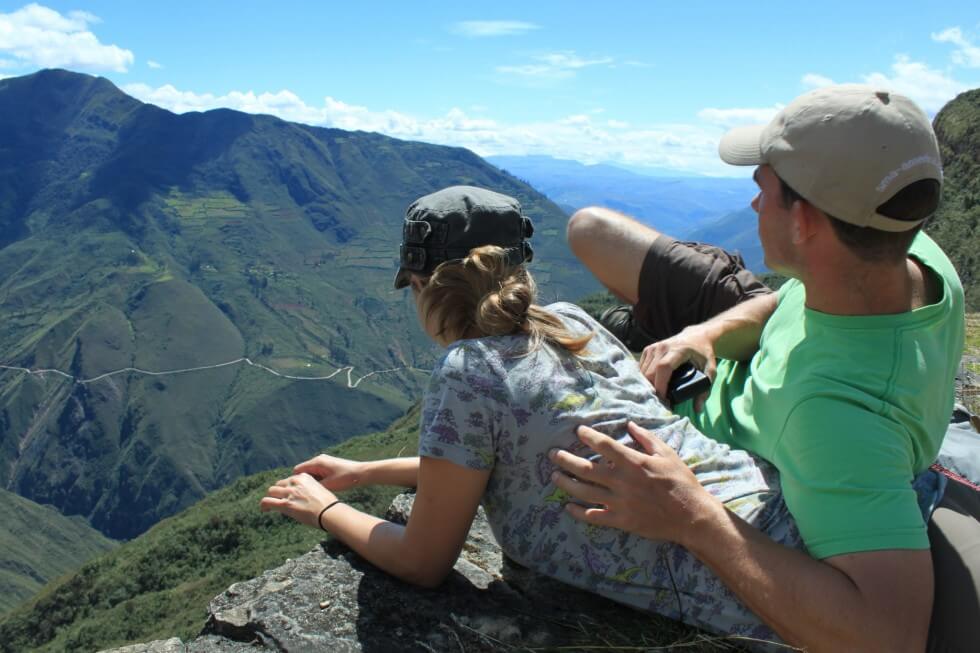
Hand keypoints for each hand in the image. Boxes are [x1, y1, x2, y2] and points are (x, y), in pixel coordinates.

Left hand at [260, 473, 337, 527]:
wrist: (329, 511)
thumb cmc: (327, 504)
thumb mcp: (318, 489)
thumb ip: (307, 489)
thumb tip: (301, 496)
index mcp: (304, 477)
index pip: (289, 479)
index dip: (287, 488)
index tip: (288, 494)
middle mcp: (295, 482)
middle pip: (279, 484)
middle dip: (278, 492)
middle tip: (278, 500)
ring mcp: (290, 492)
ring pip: (271, 491)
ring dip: (271, 497)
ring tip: (269, 505)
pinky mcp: (285, 504)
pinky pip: (267, 501)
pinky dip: (264, 505)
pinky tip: (264, 510)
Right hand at [293, 454, 362, 490]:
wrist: (361, 473)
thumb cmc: (345, 478)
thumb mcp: (328, 485)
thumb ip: (313, 487)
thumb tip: (303, 492)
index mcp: (317, 462)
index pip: (298, 470)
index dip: (296, 481)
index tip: (297, 492)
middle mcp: (319, 459)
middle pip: (304, 471)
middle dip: (304, 482)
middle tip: (306, 493)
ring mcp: (325, 461)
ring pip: (312, 472)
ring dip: (312, 481)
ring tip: (316, 491)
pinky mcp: (329, 465)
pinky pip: (319, 472)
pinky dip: (319, 479)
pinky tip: (323, 488)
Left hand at [549, 422, 721, 546]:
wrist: (691, 516)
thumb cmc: (681, 482)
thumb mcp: (667, 454)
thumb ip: (646, 438)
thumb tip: (629, 424)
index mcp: (633, 462)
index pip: (604, 445)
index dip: (588, 436)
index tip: (578, 432)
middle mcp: (622, 481)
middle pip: (586, 468)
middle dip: (565, 460)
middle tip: (552, 454)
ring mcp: (620, 502)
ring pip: (584, 492)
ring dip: (566, 483)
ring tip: (554, 476)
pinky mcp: (621, 521)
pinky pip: (594, 516)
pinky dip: (578, 512)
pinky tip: (568, 506)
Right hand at [639, 325, 716, 410]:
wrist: (696, 337)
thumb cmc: (703, 354)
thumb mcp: (710, 370)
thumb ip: (705, 389)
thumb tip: (697, 409)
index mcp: (678, 350)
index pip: (664, 367)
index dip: (661, 385)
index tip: (664, 399)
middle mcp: (663, 347)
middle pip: (650, 372)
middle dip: (653, 389)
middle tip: (662, 401)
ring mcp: (653, 347)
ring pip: (643, 371)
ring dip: (648, 384)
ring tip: (659, 393)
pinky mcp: (648, 349)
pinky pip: (642, 367)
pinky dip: (645, 377)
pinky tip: (654, 384)